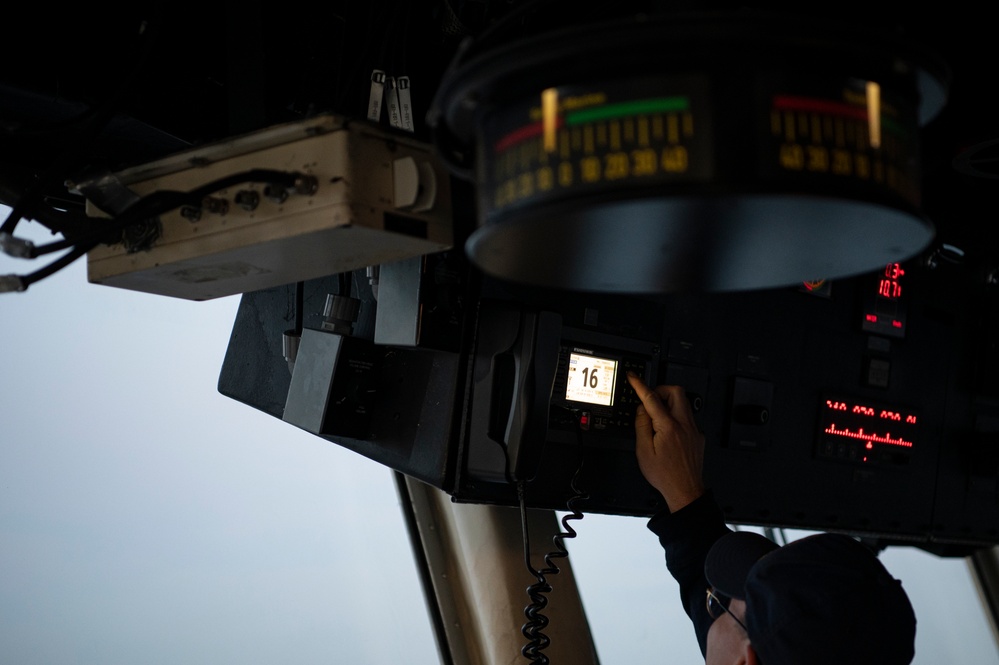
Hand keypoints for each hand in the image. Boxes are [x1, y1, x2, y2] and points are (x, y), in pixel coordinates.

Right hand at [627, 372, 704, 511]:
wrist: (685, 490)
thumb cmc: (664, 475)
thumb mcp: (644, 451)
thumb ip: (642, 426)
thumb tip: (642, 409)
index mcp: (669, 427)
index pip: (652, 398)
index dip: (640, 385)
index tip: (633, 377)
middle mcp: (684, 425)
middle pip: (676, 392)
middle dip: (661, 391)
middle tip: (650, 400)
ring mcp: (693, 430)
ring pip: (683, 403)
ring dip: (668, 403)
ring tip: (656, 419)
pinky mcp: (697, 436)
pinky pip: (687, 416)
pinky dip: (675, 416)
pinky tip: (667, 431)